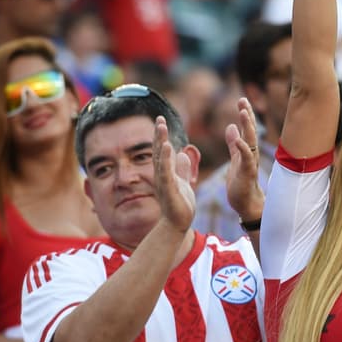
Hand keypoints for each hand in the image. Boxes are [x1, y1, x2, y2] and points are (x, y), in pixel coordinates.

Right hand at [153, 116, 196, 232]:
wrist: (178, 224)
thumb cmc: (180, 205)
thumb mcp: (183, 182)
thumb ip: (181, 169)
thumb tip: (183, 155)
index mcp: (166, 172)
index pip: (162, 150)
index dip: (161, 135)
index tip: (161, 120)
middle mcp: (161, 175)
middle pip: (158, 150)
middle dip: (158, 134)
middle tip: (159, 118)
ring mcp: (163, 181)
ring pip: (160, 158)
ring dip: (160, 142)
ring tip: (161, 127)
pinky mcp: (168, 189)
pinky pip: (166, 172)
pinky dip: (166, 160)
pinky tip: (167, 147)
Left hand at [224, 98, 265, 223]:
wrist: (246, 204)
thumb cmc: (241, 184)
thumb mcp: (235, 160)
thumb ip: (234, 144)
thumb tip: (231, 126)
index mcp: (246, 151)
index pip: (247, 129)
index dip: (245, 115)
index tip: (241, 100)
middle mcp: (250, 155)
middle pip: (250, 131)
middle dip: (247, 115)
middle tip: (243, 99)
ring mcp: (250, 163)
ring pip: (251, 142)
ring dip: (248, 127)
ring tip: (244, 112)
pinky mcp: (247, 173)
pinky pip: (246, 159)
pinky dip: (243, 148)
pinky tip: (239, 139)